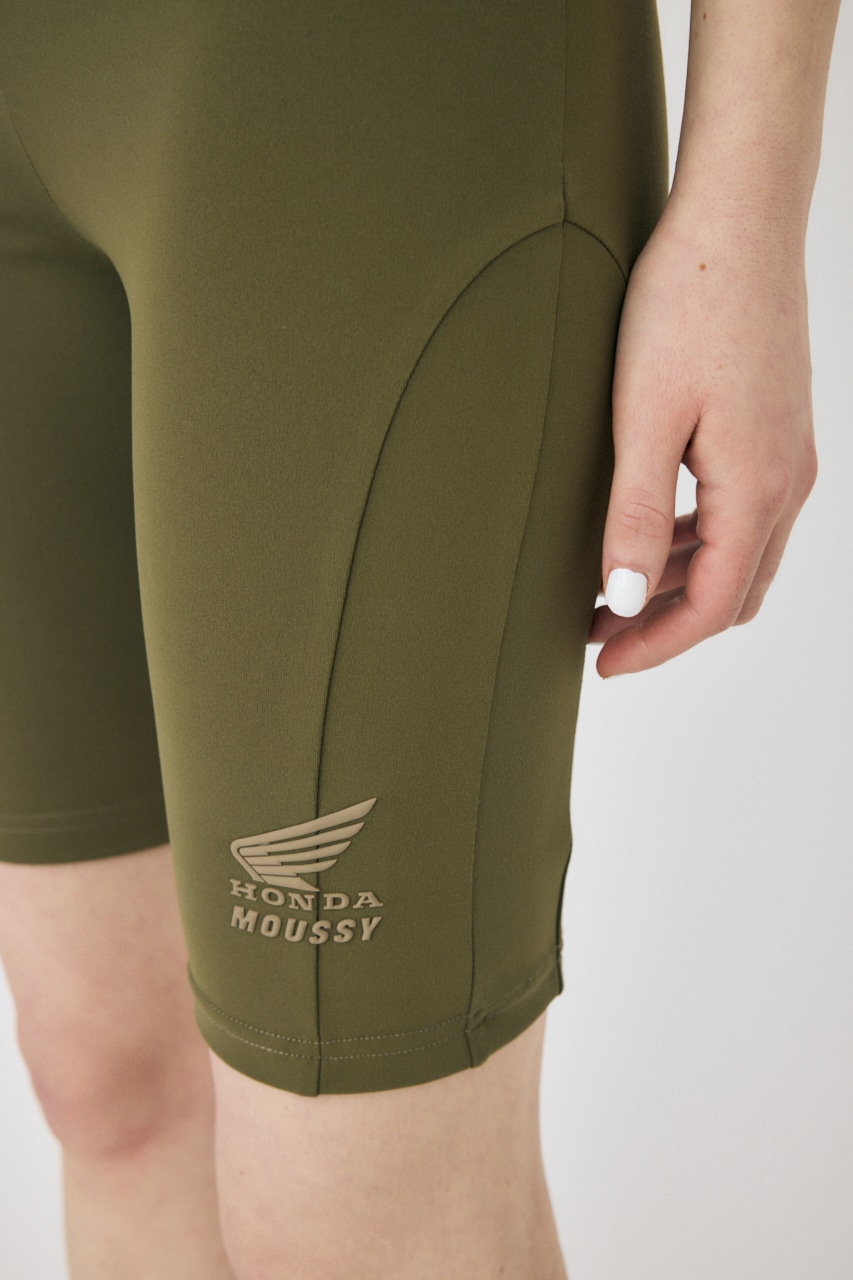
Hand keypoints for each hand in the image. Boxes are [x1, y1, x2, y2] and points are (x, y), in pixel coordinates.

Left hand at [588, 198, 818, 676]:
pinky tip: (644, 534)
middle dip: (666, 623)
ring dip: (675, 583)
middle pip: (731, 590)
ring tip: (608, 592)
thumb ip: (634, 515)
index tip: (603, 663)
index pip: (711, 605)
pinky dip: (692, 541)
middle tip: (599, 636)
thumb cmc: (688, 304)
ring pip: (735, 554)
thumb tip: (624, 600)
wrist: (736, 217)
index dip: (657, 645)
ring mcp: (786, 454)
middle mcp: (785, 481)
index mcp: (757, 488)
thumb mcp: (645, 418)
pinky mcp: (772, 429)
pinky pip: (738, 513)